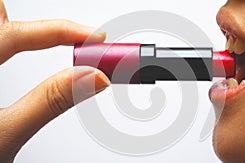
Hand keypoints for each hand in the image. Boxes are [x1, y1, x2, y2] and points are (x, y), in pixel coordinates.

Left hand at [0, 1, 109, 161]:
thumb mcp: (3, 136)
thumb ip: (49, 103)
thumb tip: (91, 79)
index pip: (22, 33)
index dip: (64, 30)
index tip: (93, 38)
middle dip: (26, 18)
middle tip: (63, 31)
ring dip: (14, 25)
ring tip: (40, 35)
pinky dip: (6, 40)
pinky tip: (12, 48)